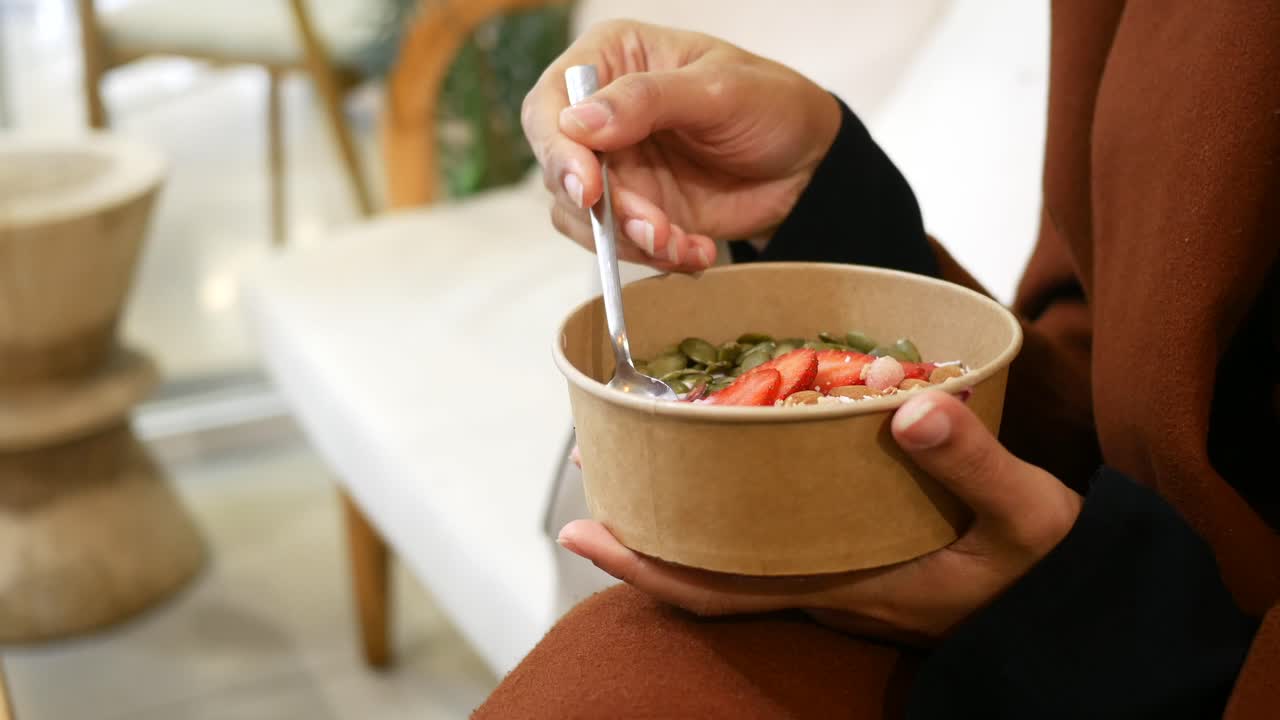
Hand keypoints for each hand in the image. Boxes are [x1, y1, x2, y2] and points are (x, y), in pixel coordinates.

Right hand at [522, 20, 840, 271]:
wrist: (808, 164)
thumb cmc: (771, 104)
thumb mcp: (719, 90)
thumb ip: (649, 100)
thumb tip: (579, 122)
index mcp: (613, 60)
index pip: (551, 105)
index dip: (557, 150)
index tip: (588, 187)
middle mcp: (602, 115)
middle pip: (561, 169)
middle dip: (604, 210)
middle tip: (651, 230)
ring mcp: (617, 168)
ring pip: (583, 217)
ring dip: (631, 241)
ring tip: (682, 245)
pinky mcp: (635, 212)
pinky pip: (620, 245)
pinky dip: (656, 256)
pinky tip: (696, 252)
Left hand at [557, 390, 1083, 644]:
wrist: (1078, 615)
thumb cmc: (1048, 570)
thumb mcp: (1027, 513)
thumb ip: (973, 460)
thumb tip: (909, 405)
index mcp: (848, 583)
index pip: (719, 590)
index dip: (645, 568)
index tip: (581, 530)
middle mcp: (828, 587)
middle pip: (707, 573)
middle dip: (644, 532)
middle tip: (596, 469)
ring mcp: (840, 578)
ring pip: (737, 557)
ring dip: (685, 516)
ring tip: (645, 454)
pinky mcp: (859, 562)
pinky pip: (775, 543)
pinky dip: (737, 509)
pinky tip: (730, 463)